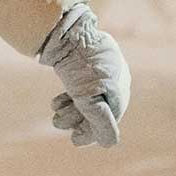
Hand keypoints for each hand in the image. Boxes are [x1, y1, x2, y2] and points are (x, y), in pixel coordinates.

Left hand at [39, 3, 130, 147]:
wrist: (65, 31)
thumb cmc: (80, 67)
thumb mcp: (90, 100)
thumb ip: (100, 124)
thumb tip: (109, 144)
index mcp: (120, 87)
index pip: (109, 119)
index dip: (92, 132)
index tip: (75, 140)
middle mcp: (113, 78)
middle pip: (96, 109)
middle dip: (77, 119)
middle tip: (57, 122)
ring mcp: (98, 68)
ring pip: (85, 98)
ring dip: (70, 110)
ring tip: (55, 110)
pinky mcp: (83, 62)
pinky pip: (79, 85)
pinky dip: (69, 97)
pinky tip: (56, 102)